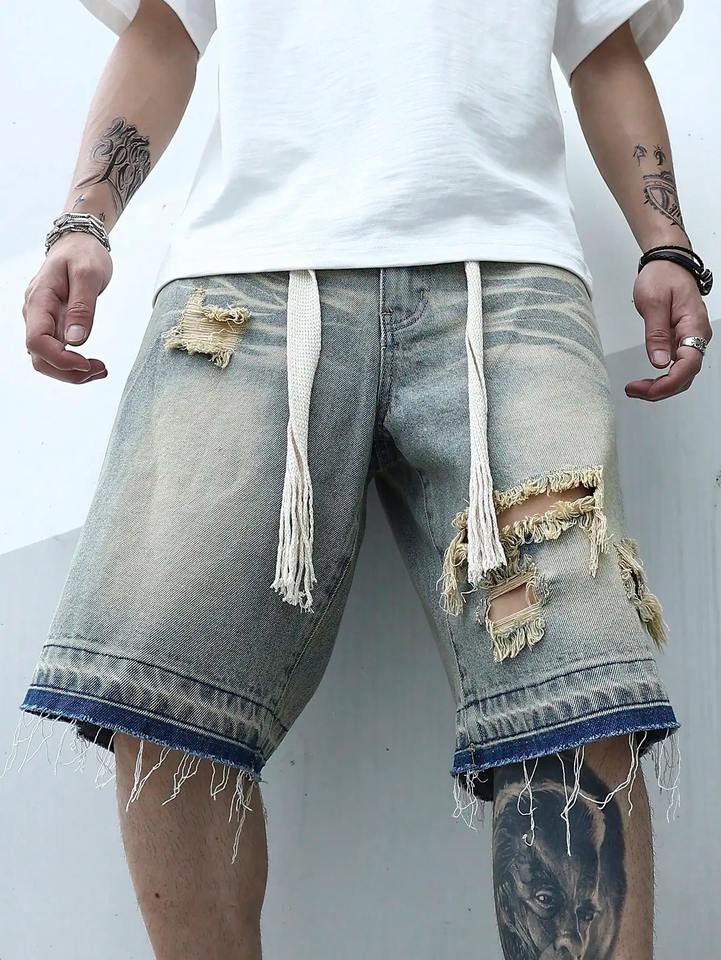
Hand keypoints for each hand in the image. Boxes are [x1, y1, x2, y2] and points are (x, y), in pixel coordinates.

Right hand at [23, 232, 112, 383]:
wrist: (78, 243)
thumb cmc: (83, 254)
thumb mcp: (88, 275)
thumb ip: (82, 308)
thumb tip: (76, 340)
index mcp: (39, 300)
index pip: (37, 341)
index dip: (60, 359)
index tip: (86, 362)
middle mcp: (35, 314)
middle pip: (39, 358)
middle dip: (68, 372)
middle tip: (100, 370)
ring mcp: (42, 321)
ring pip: (46, 360)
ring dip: (72, 372)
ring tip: (100, 369)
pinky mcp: (53, 326)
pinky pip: (56, 353)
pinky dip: (73, 364)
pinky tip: (92, 364)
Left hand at [626, 259, 712, 400]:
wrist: (668, 263)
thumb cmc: (663, 276)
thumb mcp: (654, 303)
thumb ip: (656, 334)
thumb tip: (659, 362)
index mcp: (693, 326)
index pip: (688, 365)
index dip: (668, 383)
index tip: (647, 390)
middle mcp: (697, 336)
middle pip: (686, 375)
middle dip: (661, 389)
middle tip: (634, 391)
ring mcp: (690, 339)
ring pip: (681, 374)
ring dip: (661, 386)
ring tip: (636, 388)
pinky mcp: (682, 340)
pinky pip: (676, 366)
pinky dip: (661, 377)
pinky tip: (646, 380)